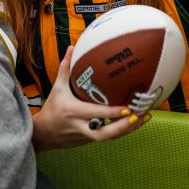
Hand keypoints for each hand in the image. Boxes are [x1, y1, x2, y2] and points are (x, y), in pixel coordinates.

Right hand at [31, 49, 149, 150]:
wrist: (43, 134)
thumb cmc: (51, 108)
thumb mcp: (57, 88)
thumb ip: (65, 68)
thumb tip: (72, 48)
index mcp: (73, 111)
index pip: (96, 113)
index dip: (113, 112)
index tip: (129, 108)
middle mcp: (81, 126)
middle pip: (106, 133)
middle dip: (125, 126)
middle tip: (142, 115)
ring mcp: (86, 136)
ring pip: (110, 137)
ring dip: (129, 129)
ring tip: (145, 118)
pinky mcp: (90, 141)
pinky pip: (108, 137)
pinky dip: (122, 131)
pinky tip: (135, 122)